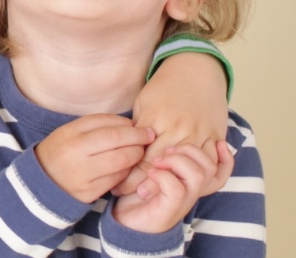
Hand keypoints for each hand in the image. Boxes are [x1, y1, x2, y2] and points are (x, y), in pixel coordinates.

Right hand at [34, 114, 153, 203]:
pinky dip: (126, 171)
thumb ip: (97, 124)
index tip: (141, 125)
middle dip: (137, 140)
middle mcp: (77, 156)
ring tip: (139, 150)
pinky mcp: (89, 193)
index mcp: (71, 136)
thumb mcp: (71, 130)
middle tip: (148, 137)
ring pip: (120, 163)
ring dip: (135, 155)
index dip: (129, 126)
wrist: (42, 180)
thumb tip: (129, 123)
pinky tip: (127, 165)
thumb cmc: (61, 149)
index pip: (108, 127)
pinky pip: (116, 180)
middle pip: (117, 145)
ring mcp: (83, 176)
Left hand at [112, 140, 233, 232]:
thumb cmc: (135, 190)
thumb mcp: (150, 165)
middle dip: (191, 150)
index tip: (219, 143)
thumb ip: (164, 151)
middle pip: (210, 168)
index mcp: (190, 181)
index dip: (226, 159)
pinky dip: (163, 176)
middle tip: (168, 149)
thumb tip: (166, 130)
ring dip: (176, 161)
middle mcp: (191, 192)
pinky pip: (177, 188)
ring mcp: (182, 202)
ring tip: (157, 161)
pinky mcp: (169, 210)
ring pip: (198, 175)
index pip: (220, 171)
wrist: (125, 221)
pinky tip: (151, 173)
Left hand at [114, 52, 228, 196]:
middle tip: (129, 197)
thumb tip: (124, 150)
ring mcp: (200, 132)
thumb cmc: (164, 87)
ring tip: (156, 196)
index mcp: (157, 120)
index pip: (142, 156)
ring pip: (187, 168)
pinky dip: (199, 174)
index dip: (131, 175)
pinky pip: (211, 162)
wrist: (195, 70)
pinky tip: (186, 183)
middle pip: (162, 165)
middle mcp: (179, 128)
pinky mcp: (215, 135)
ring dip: (173, 183)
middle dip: (146, 184)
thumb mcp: (144, 104)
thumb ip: (137, 128)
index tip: (118, 187)